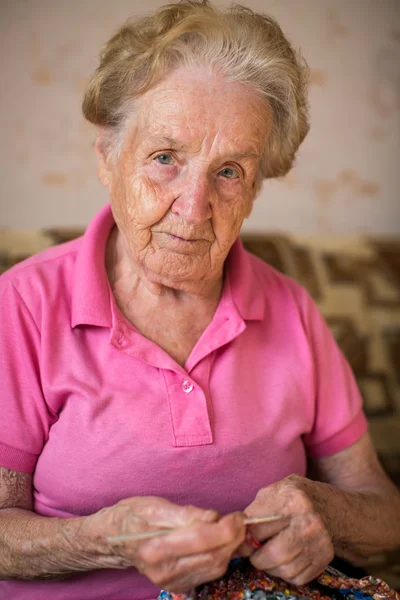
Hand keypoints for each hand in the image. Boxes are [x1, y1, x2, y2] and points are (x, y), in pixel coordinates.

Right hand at [77, 496, 245, 592]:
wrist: (114, 540)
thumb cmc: (134, 516)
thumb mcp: (155, 505)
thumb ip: (186, 513)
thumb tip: (213, 517)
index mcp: (156, 546)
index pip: (201, 538)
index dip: (225, 527)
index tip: (238, 515)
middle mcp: (164, 569)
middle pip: (212, 556)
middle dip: (233, 538)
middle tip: (240, 520)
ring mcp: (171, 582)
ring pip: (214, 568)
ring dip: (230, 548)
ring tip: (234, 529)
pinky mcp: (177, 586)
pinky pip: (208, 575)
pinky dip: (221, 558)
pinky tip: (222, 543)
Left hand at [238, 475, 333, 584]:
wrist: (327, 505)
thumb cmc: (292, 497)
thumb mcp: (272, 492)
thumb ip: (254, 511)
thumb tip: (238, 536)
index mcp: (292, 501)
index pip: (258, 529)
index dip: (245, 538)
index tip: (242, 540)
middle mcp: (309, 522)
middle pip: (273, 555)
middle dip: (257, 558)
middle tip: (254, 552)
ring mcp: (319, 541)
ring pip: (285, 569)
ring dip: (271, 567)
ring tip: (269, 555)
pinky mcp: (325, 557)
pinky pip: (298, 577)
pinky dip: (286, 573)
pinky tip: (285, 559)